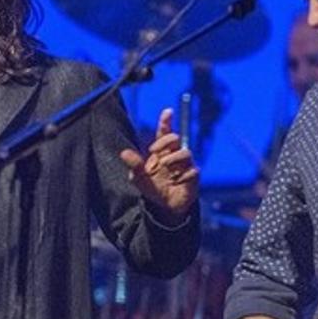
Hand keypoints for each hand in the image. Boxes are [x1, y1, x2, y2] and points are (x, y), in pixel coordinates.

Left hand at [119, 108, 197, 223]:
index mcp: (160, 152)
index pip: (164, 133)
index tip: (167, 111)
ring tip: (167, 170)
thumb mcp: (139, 178)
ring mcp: (185, 164)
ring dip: (174, 160)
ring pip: (185, 152)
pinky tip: (176, 182)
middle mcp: (173, 155)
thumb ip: (134, 165)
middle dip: (166, 141)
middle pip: (175, 138)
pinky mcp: (193, 175)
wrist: (165, 206)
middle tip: (156, 152)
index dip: (166, 121)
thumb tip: (124, 153)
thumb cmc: (152, 189)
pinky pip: (192, 170)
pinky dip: (183, 176)